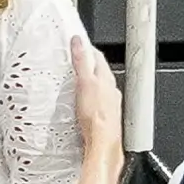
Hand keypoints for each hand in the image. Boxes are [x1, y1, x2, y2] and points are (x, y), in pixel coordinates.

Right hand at [70, 35, 122, 156]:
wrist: (103, 141)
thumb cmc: (96, 115)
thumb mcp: (85, 83)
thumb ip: (81, 61)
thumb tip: (78, 42)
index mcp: (106, 78)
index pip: (97, 56)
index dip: (86, 48)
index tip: (76, 43)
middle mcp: (110, 88)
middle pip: (99, 69)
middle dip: (87, 62)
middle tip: (73, 58)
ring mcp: (108, 102)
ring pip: (99, 84)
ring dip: (88, 79)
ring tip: (75, 78)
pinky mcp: (103, 114)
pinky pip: (96, 98)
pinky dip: (88, 95)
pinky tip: (81, 101)